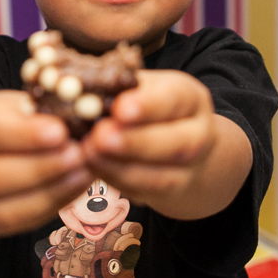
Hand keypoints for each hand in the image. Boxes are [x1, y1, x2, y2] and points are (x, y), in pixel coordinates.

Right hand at [0, 90, 92, 236]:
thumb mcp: (3, 107)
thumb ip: (30, 111)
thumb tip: (72, 116)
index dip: (22, 134)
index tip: (60, 131)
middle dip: (40, 168)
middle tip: (79, 155)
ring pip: (3, 209)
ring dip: (49, 193)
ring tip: (84, 172)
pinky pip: (16, 224)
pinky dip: (50, 207)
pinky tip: (75, 187)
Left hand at [80, 70, 218, 208]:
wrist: (171, 138)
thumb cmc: (144, 103)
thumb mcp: (138, 86)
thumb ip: (117, 87)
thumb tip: (79, 86)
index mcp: (190, 97)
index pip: (175, 99)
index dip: (148, 106)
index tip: (120, 109)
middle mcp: (199, 133)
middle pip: (177, 143)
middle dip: (135, 142)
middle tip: (99, 137)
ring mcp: (190, 167)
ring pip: (163, 175)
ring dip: (122, 167)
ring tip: (89, 153)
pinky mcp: (172, 190)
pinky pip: (146, 191)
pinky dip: (117, 181)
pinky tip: (93, 167)